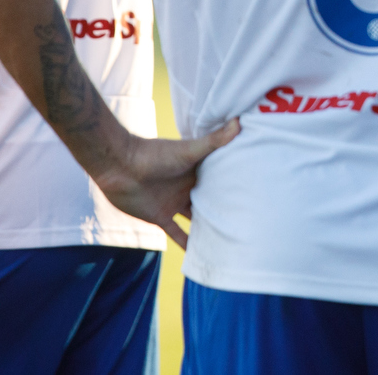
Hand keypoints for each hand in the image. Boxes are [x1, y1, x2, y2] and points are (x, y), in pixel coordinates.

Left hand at [92, 120, 240, 248]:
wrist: (120, 167)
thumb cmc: (155, 154)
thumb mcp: (189, 149)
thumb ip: (214, 140)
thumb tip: (240, 121)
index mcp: (198, 170)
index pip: (222, 179)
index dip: (238, 185)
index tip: (258, 192)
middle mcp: (189, 187)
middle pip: (211, 200)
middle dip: (226, 208)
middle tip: (251, 221)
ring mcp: (175, 203)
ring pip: (197, 218)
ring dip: (209, 228)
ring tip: (230, 240)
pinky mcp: (161, 217)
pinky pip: (177, 233)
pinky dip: (187, 244)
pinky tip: (200, 256)